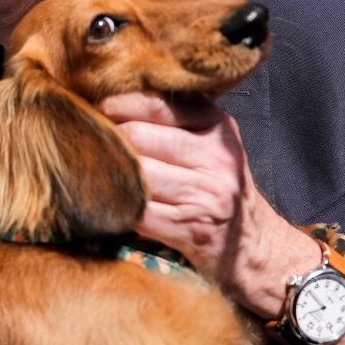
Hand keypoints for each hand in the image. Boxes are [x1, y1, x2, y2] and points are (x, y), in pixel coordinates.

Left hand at [97, 92, 318, 321]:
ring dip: (106, 175)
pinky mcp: (189, 228)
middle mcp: (215, 156)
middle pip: (136, 135)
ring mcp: (204, 194)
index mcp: (218, 126)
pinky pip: (136, 211)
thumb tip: (114, 97)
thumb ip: (178, 119)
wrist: (255, 247)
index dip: (116, 105)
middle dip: (106, 139)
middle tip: (89, 145)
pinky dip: (116, 208)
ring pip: (134, 173)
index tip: (98, 112)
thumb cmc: (221, 190)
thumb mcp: (214, 145)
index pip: (154, 103)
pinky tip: (110, 205)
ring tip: (93, 173)